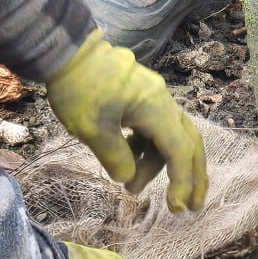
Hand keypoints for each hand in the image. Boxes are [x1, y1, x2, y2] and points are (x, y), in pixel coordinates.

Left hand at [46, 29, 208, 211]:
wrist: (65, 50)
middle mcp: (163, 103)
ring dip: (156, 166)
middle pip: (189, 144)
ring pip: (168, 138)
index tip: (176, 208)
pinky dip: (145, 150)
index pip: (179, 152)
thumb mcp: (93, 129)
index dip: (181, 182)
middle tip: (191, 208)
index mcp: (156, 109)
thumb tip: (128, 178)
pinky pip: (153, 129)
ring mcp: (153, 98)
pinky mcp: (140, 97)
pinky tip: (126, 162)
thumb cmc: (78, 88)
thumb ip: (116, 158)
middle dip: (192, 178)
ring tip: (131, 188)